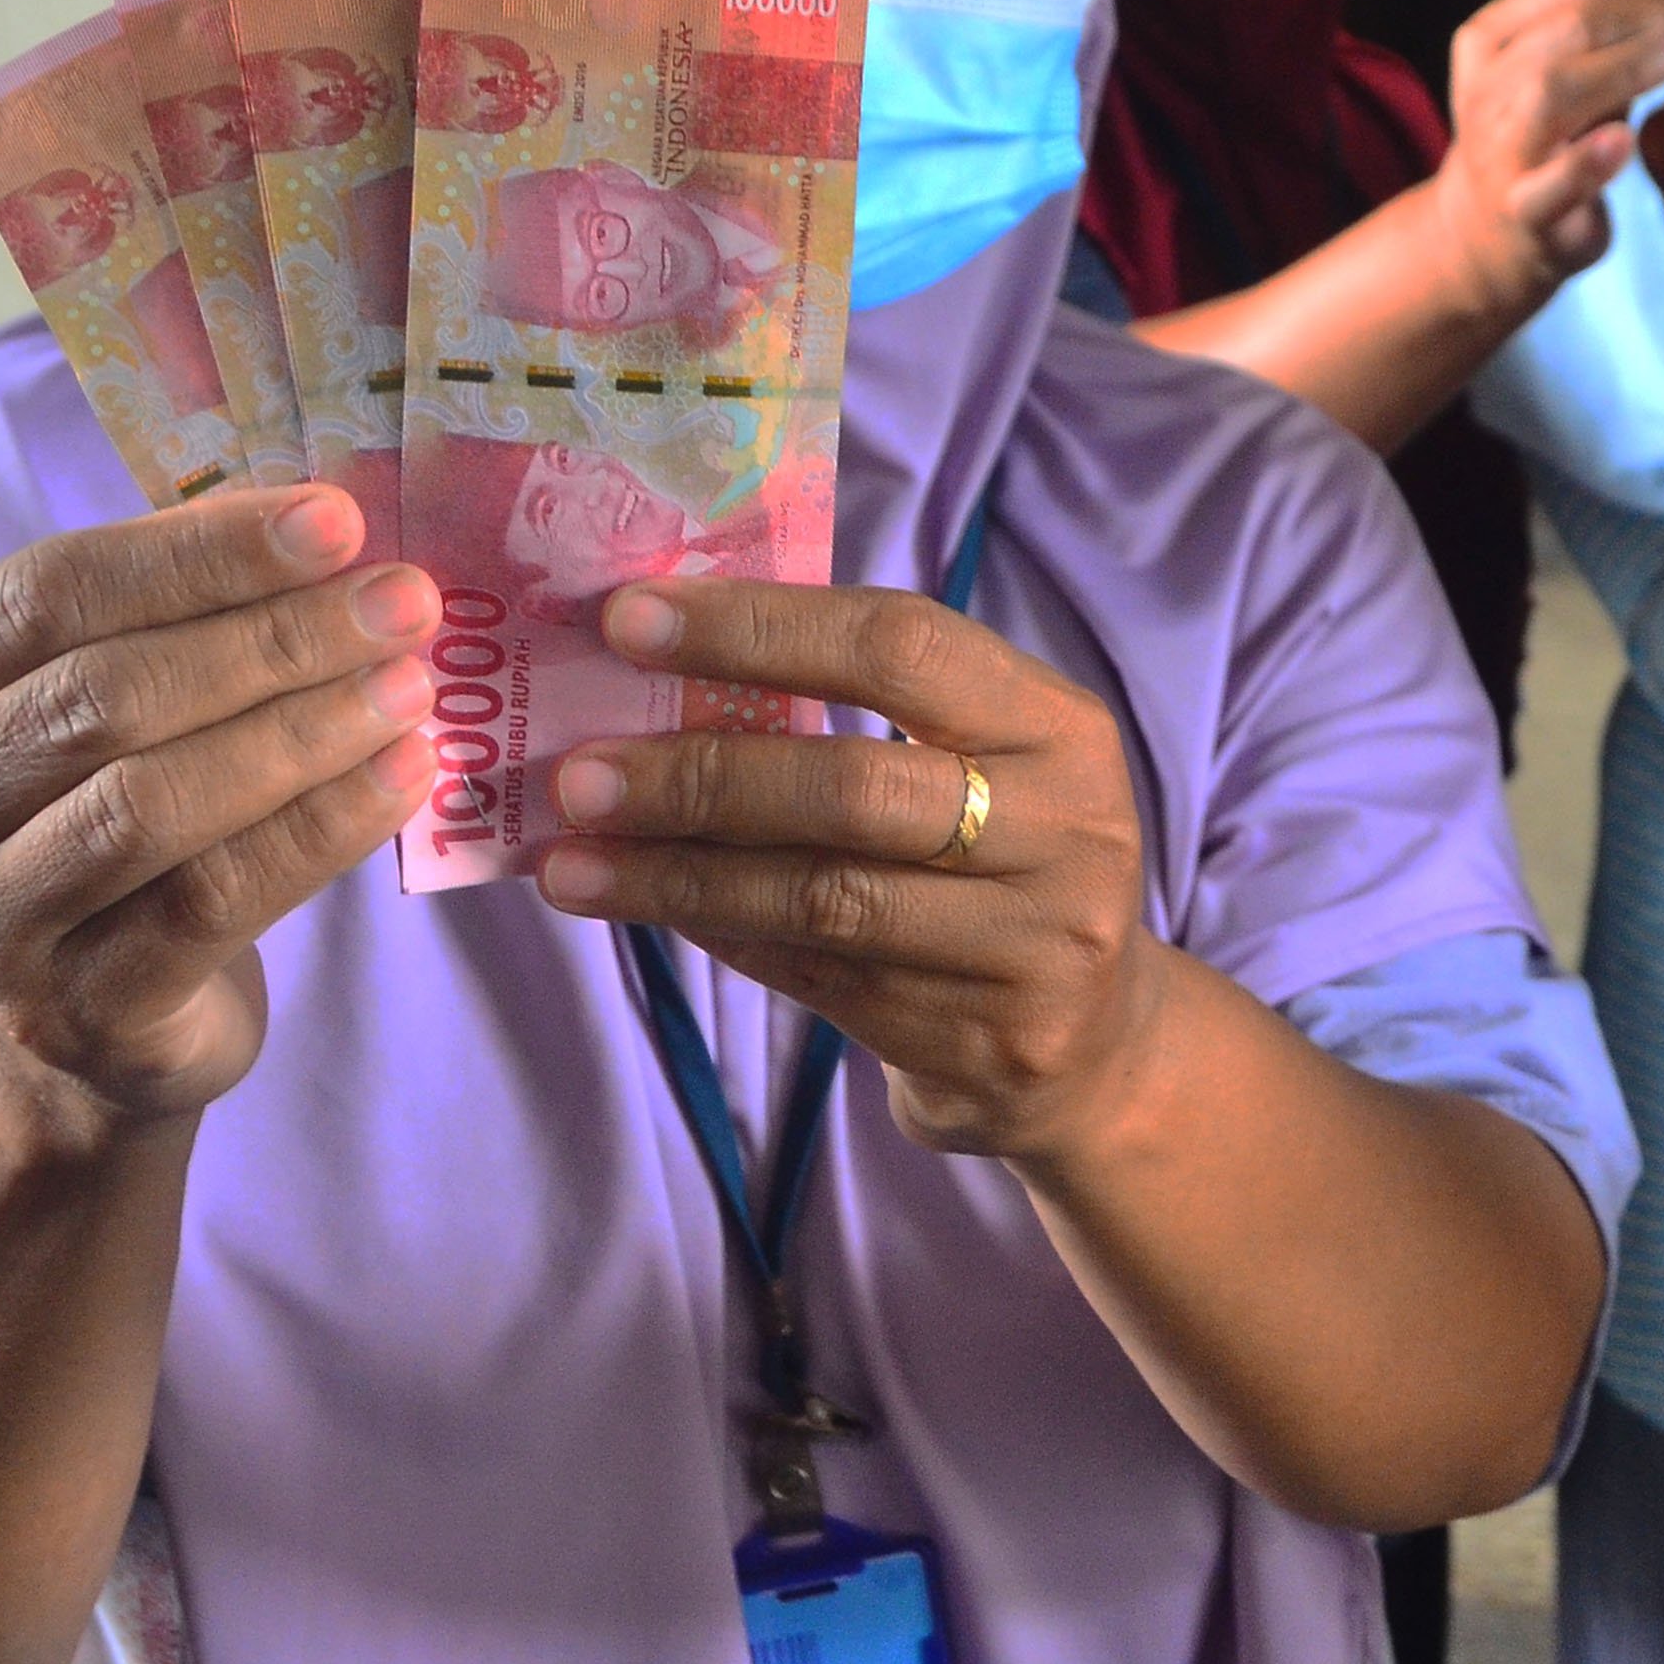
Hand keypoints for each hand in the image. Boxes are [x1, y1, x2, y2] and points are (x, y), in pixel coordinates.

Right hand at [0, 484, 440, 1124]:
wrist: (86, 1021)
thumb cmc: (92, 816)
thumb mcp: (88, 705)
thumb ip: (161, 614)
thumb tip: (317, 520)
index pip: (40, 596)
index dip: (195, 553)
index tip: (335, 521)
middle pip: (101, 697)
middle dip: (272, 638)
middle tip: (402, 602)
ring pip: (152, 802)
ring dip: (303, 731)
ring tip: (412, 684)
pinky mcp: (70, 1011)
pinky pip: (212, 900)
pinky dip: (322, 826)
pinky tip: (405, 774)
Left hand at [533, 580, 1160, 1159]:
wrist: (1093, 1043)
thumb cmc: (998, 863)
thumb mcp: (978, 765)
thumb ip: (862, 711)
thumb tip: (660, 656)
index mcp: (1059, 728)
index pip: (902, 646)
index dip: (758, 628)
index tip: (628, 620)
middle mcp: (1066, 831)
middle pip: (856, 786)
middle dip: (699, 774)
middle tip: (576, 774)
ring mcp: (1035, 945)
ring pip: (823, 898)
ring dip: (676, 876)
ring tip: (570, 860)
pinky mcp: (986, 1040)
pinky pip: (818, 978)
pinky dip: (717, 935)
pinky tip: (642, 910)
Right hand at [1431, 0, 1663, 317]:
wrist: (1487, 236)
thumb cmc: (1550, 137)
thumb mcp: (1575, 70)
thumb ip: (1622, 26)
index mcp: (1497, 32)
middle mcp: (1489, 81)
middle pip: (1571, 25)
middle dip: (1652, 11)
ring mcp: (1497, 146)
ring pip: (1556, 90)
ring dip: (1629, 64)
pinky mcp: (1519, 210)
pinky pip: (1547, 185)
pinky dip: (1585, 162)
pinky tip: (1627, 142)